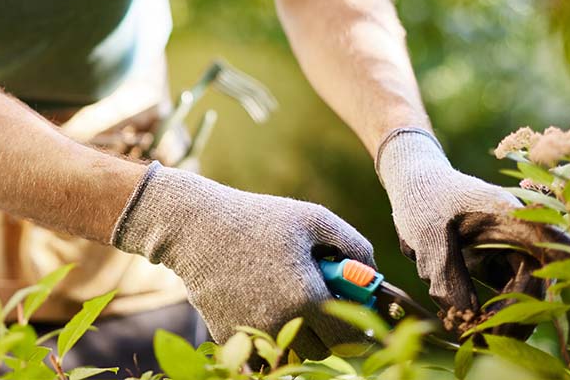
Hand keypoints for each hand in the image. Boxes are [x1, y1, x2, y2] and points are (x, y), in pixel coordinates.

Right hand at [112, 162, 374, 358]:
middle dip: (327, 331)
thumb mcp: (313, 219)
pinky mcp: (229, 336)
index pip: (349, 337)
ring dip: (299, 333)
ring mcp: (253, 333)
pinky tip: (261, 299)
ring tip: (289, 296)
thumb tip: (373, 273)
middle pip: (321, 351)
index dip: (358, 327)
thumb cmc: (259, 218)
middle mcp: (281, 323)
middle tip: (319, 299)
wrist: (196, 227)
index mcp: (307, 297)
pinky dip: (268, 331)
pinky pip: (262, 347)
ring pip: (291, 352)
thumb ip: (353, 244)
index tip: (356, 313)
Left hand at [376, 128, 569, 337]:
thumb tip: (466, 316)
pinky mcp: (500, 263)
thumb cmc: (423, 199)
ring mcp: (511, 249)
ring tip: (474, 336)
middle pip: (538, 280)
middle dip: (518, 315)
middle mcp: (519, 234)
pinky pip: (509, 294)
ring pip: (525, 293)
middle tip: (484, 338)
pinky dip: (495, 313)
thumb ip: (445, 273)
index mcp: (508, 215)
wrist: (415, 183)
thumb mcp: (426, 233)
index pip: (550, 238)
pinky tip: (472, 326)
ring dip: (506, 319)